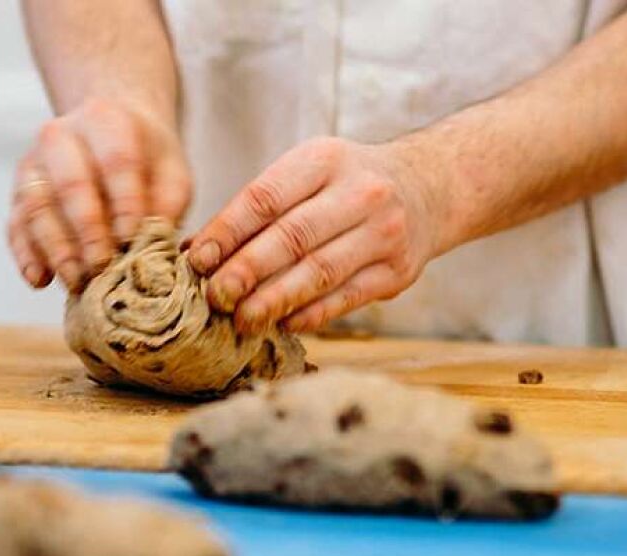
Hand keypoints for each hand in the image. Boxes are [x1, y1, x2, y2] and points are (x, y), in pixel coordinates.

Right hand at [7, 98, 191, 291]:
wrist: (115, 134)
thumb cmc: (148, 160)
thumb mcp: (172, 175)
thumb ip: (168, 207)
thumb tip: (155, 250)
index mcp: (108, 123)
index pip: (116, 162)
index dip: (125, 203)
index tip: (133, 238)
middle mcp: (63, 137)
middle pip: (70, 185)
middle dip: (88, 232)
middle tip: (103, 266)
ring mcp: (36, 163)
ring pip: (38, 207)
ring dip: (57, 249)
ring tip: (78, 281)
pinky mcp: (21, 190)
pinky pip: (16, 222)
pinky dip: (26, 254)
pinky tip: (41, 279)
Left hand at [188, 137, 445, 333]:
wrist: (428, 188)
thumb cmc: (349, 183)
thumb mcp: (310, 172)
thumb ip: (261, 207)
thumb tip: (199, 251)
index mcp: (326, 160)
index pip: (266, 198)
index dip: (228, 232)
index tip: (198, 260)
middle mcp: (360, 193)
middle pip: (293, 237)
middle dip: (248, 270)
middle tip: (216, 297)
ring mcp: (384, 233)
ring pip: (320, 272)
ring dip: (276, 299)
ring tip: (243, 319)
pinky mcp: (398, 271)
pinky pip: (348, 297)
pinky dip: (313, 314)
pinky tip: (285, 323)